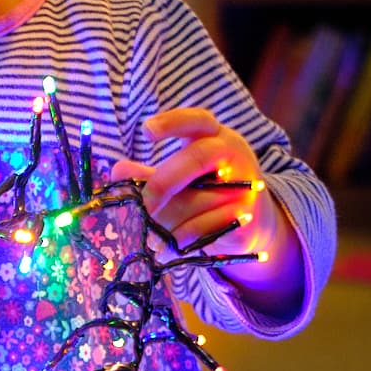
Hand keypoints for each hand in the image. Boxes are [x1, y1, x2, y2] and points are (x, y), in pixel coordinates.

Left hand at [110, 109, 266, 260]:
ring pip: (196, 200)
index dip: (172, 123)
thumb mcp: (181, 177)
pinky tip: (164, 250)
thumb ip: (150, 173)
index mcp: (215, 137)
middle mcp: (233, 155)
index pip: (197, 120)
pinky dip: (178, 240)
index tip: (146, 131)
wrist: (253, 222)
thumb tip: (117, 171)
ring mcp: (243, 185)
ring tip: (148, 238)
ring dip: (165, 222)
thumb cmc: (210, 190)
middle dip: (162, 182)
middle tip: (143, 205)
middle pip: (196, 158)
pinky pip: (204, 228)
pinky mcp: (243, 216)